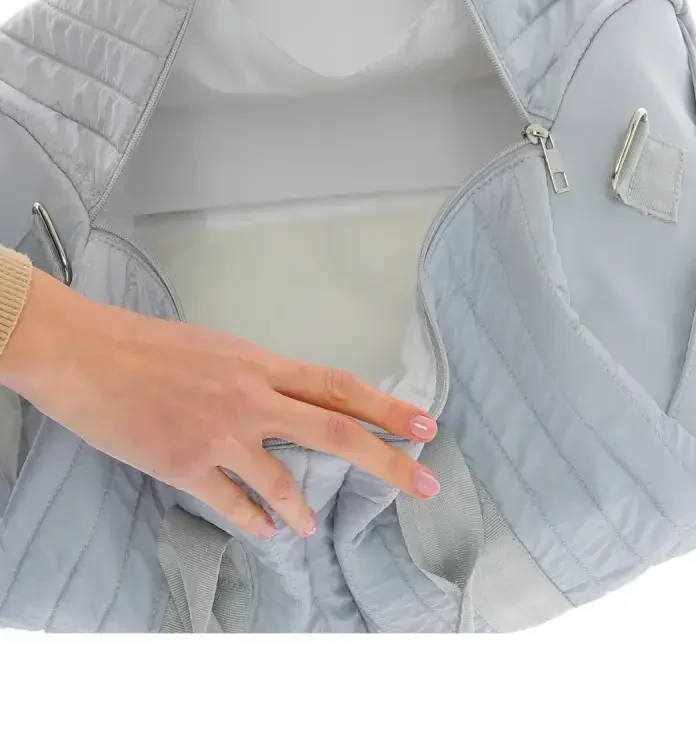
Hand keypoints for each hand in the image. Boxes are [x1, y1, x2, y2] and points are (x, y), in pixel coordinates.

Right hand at [0, 269, 438, 539]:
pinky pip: (233, 504)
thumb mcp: (215, 349)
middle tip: (428, 481)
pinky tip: (267, 532)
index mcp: (258, 363)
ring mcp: (218, 435)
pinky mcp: (184, 467)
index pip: (337, 385)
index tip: (426, 424)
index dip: (386, 406)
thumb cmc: (146, 345)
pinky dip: (255, 522)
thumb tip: (287, 402)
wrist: (84, 353)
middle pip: (335, 431)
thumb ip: (257, 377)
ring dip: (307, 510)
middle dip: (388, 460)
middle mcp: (249, 397)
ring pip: (283, 482)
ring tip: (314, 529)